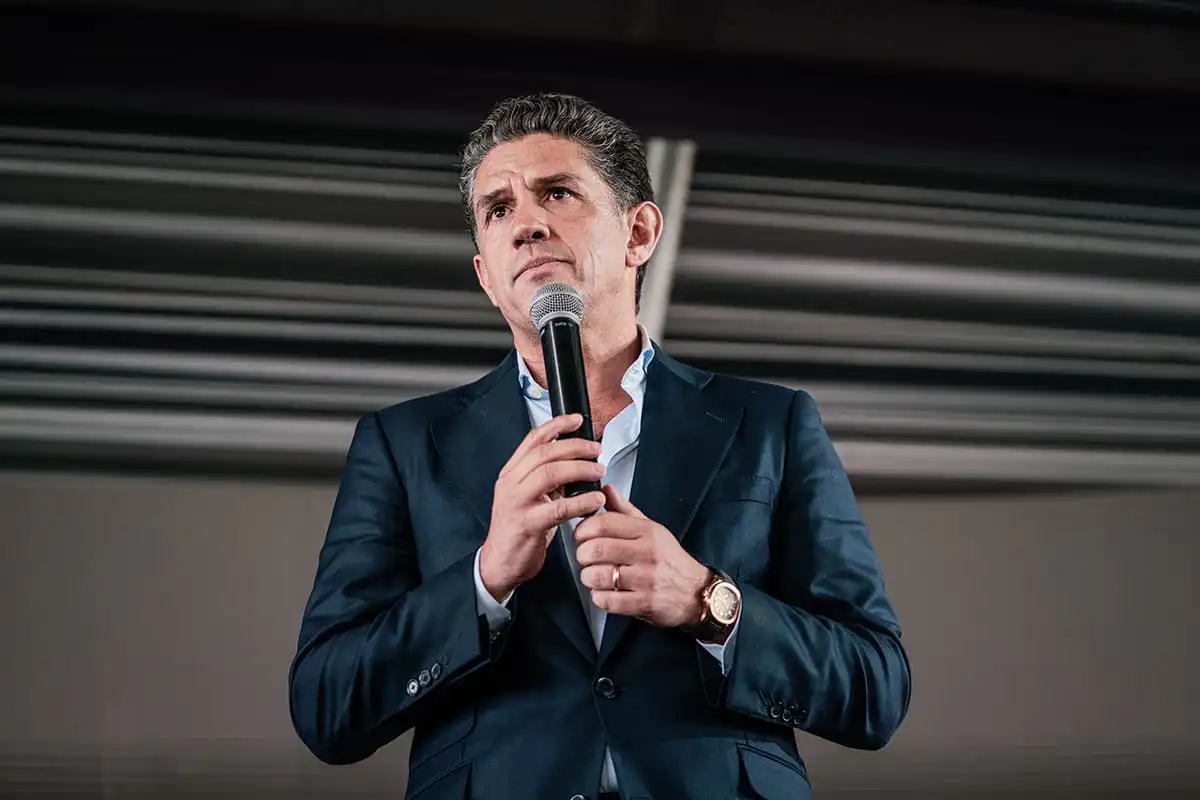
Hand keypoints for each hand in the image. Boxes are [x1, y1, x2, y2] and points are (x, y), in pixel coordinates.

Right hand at [479, 414, 606, 601]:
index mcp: (511, 474)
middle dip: (575, 447)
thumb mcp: (528, 498)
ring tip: (598, 470)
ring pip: (549, 474)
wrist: (498, 565)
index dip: (556, 426)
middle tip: (596, 449)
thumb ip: (547, 479)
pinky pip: (558, 508)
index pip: (532, 440)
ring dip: (579, 468)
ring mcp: (517, 503)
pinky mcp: (527, 524)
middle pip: (544, 453)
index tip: (577, 420)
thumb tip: (576, 462)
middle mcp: (510, 484)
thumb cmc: (517, 531)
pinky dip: (581, 502)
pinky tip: (595, 500)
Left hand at [575, 485, 710, 627]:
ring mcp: (646, 580)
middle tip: (585, 557)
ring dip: (588, 577)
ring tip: (593, 576)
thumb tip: (606, 490)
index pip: (604, 523)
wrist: (696, 592)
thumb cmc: (670, 560)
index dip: (584, 529)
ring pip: (598, 575)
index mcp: (648, 532)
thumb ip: (625, 511)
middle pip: (597, 549)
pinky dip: (599, 597)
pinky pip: (607, 600)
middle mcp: (648, 553)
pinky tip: (605, 593)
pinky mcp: (644, 604)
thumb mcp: (652, 529)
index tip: (580, 535)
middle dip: (582, 554)